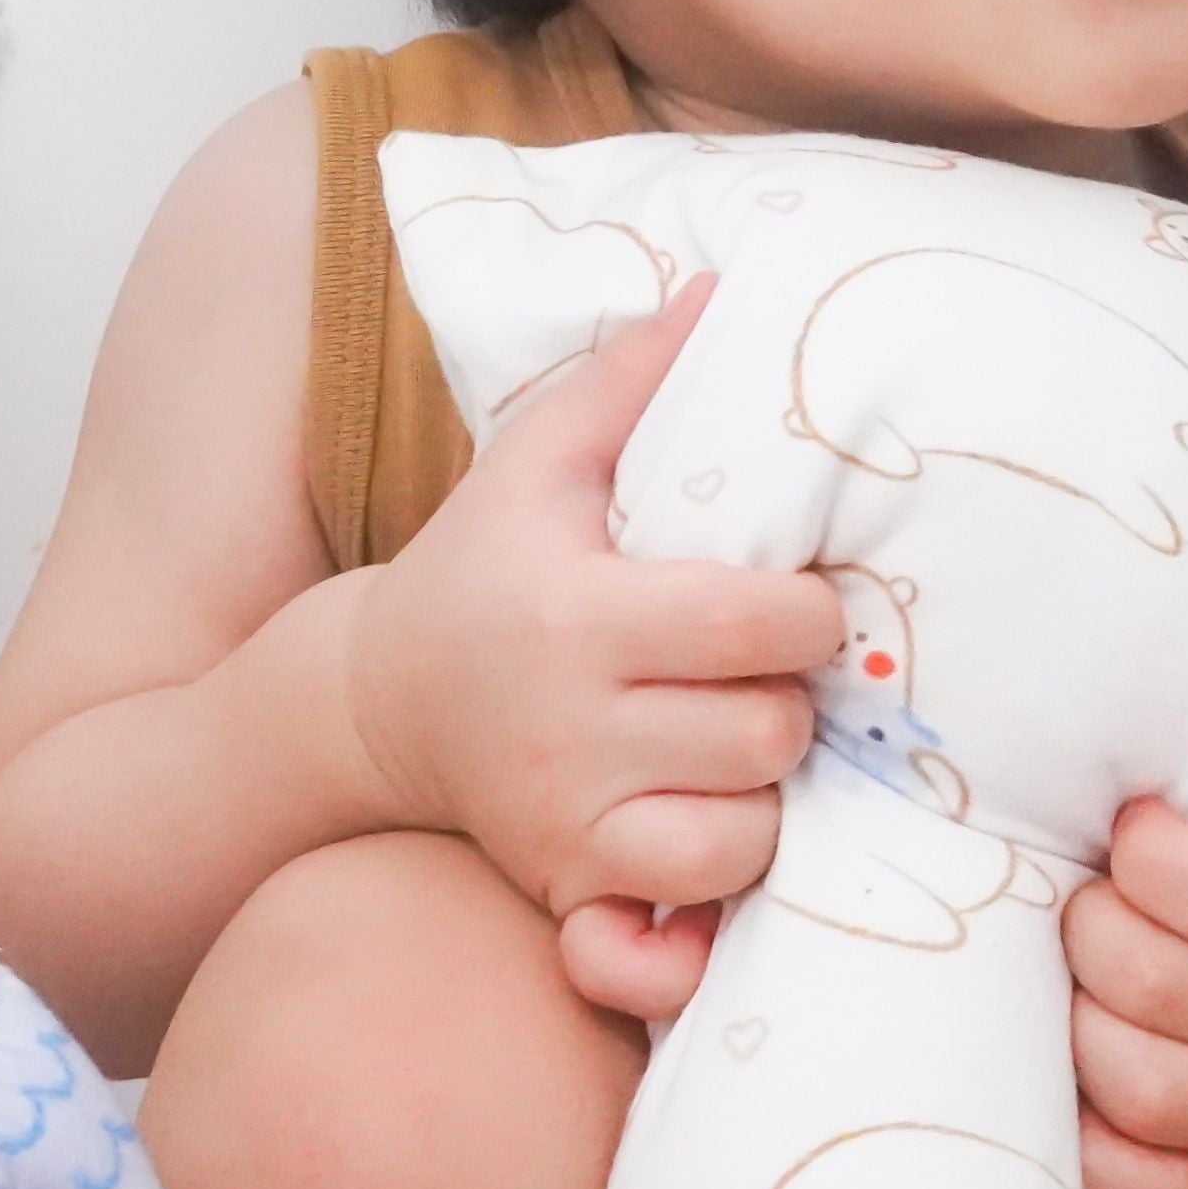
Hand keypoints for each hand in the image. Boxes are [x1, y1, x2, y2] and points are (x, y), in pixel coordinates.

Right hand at [341, 274, 839, 1017]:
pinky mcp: (565, 884)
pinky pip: (692, 900)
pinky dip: (722, 867)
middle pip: (769, 731)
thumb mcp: (537, 458)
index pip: (761, 624)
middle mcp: (568, 726)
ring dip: (765, 788)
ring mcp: (565, 817)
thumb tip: (720, 288)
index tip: (791, 598)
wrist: (376, 702)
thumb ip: (632, 376)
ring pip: (748, 829)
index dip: (810, 612)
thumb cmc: (482, 564)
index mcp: (575, 613)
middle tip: (760, 673)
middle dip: (789, 700)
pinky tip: (708, 815)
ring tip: (733, 739)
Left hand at [1065, 720, 1187, 1188]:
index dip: (1148, 850)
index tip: (1136, 830)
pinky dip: (1084, 1132)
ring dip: (1080, 1012)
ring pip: (1133, 1081)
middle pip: (1155, 981)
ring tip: (1091, 974)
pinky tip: (1077, 1070)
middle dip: (1094, 920)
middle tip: (1099, 899)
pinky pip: (1127, 1180)